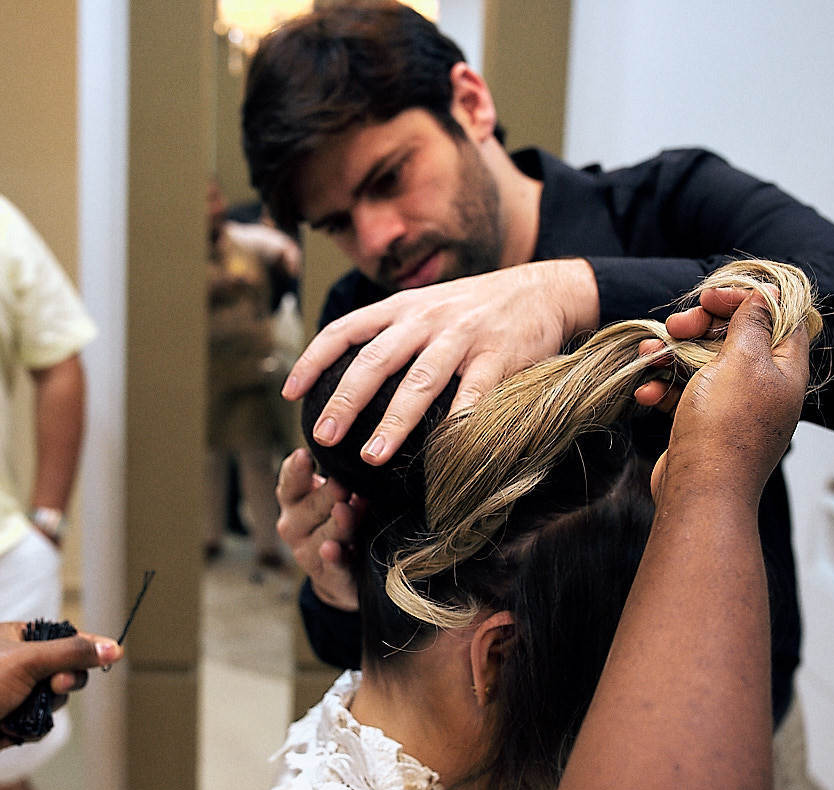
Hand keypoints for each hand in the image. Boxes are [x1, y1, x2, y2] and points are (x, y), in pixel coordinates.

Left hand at [0, 622, 121, 769]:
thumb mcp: (28, 660)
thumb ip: (72, 653)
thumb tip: (111, 648)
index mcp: (14, 637)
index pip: (61, 635)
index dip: (85, 644)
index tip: (112, 652)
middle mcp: (15, 662)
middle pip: (64, 667)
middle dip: (64, 679)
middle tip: (57, 685)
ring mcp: (14, 691)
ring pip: (55, 696)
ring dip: (49, 704)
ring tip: (29, 707)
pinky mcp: (12, 717)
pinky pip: (43, 719)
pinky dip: (35, 724)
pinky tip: (16, 725)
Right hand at [275, 448, 360, 610]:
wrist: (339, 573)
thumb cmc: (336, 520)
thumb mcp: (333, 497)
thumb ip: (338, 480)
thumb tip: (361, 456)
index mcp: (293, 499)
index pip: (291, 481)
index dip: (296, 469)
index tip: (303, 454)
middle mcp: (293, 525)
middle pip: (310, 506)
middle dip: (328, 495)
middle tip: (343, 483)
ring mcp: (306, 552)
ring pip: (323, 535)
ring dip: (337, 523)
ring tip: (345, 510)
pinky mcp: (325, 575)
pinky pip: (331, 565)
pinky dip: (333, 557)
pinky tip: (333, 549)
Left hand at [283, 259, 598, 463]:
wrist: (544, 289)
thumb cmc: (476, 310)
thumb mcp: (427, 308)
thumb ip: (393, 334)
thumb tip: (348, 379)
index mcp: (402, 307)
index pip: (345, 329)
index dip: (313, 359)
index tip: (289, 393)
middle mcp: (426, 319)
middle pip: (374, 360)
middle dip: (344, 401)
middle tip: (322, 436)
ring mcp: (463, 336)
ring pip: (419, 382)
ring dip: (392, 423)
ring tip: (371, 456)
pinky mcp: (500, 355)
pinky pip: (475, 394)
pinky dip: (459, 424)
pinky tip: (445, 453)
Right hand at [650, 289, 808, 503]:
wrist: (701, 490)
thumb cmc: (726, 426)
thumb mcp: (743, 361)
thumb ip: (752, 324)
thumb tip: (765, 298)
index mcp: (785, 369)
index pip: (777, 317)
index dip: (746, 300)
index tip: (710, 296)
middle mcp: (763, 387)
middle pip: (735, 338)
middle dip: (700, 327)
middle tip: (677, 326)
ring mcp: (732, 407)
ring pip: (703, 364)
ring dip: (673, 354)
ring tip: (649, 354)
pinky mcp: (704, 424)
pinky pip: (685, 393)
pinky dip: (665, 387)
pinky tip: (648, 392)